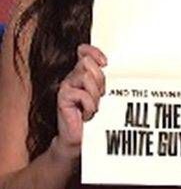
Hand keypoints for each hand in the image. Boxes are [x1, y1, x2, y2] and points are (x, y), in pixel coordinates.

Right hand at [53, 44, 106, 160]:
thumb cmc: (94, 115)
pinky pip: (82, 93)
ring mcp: (66, 86)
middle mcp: (73, 76)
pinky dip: (89, 105)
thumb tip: (110, 66)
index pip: (84, 51)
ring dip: (95, 94)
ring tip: (94, 107)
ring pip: (86, 76)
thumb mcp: (103, 94)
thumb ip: (105, 79)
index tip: (105, 62)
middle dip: (100, 79)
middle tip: (100, 96)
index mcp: (83, 72)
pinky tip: (87, 114)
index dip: (94, 52)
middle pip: (88, 63)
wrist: (81, 136)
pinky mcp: (62, 97)